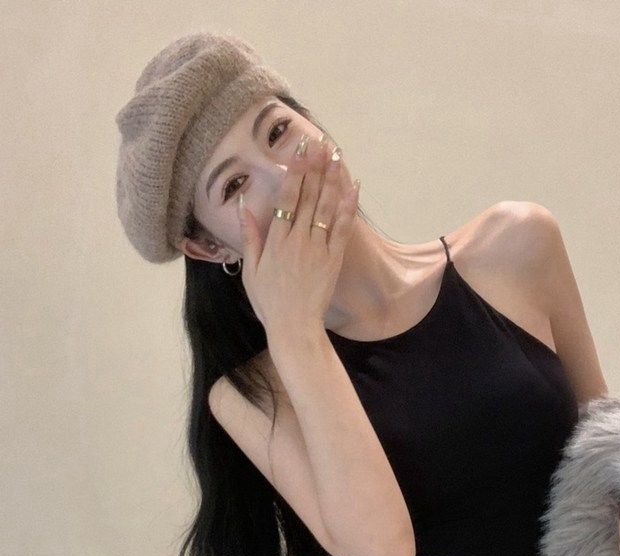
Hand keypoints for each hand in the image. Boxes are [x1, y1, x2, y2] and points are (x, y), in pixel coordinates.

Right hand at [237, 133, 358, 335]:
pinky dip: (348, 207)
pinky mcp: (333, 260)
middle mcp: (297, 240)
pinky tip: (353, 187)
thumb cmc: (269, 302)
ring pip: (326, 207)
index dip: (295, 172)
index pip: (287, 198)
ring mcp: (317, 249)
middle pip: (308, 196)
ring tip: (336, 156)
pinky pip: (342, 228)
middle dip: (315, 167)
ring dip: (332, 179)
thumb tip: (243, 208)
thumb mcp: (250, 270)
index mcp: (275, 241)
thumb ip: (249, 237)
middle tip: (320, 142)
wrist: (294, 326)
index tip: (299, 150)